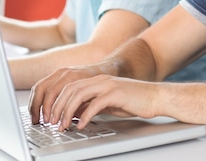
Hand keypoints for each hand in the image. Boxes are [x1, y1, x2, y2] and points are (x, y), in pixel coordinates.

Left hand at [29, 67, 159, 129]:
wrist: (155, 96)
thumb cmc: (134, 101)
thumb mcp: (108, 103)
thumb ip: (92, 105)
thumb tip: (76, 114)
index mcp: (96, 80)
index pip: (69, 87)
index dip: (57, 101)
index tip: (51, 116)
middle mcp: (99, 80)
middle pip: (70, 89)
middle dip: (57, 107)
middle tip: (52, 123)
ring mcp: (107, 85)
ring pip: (78, 95)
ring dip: (67, 111)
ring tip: (63, 126)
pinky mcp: (116, 93)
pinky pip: (95, 104)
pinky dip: (85, 116)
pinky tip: (81, 125)